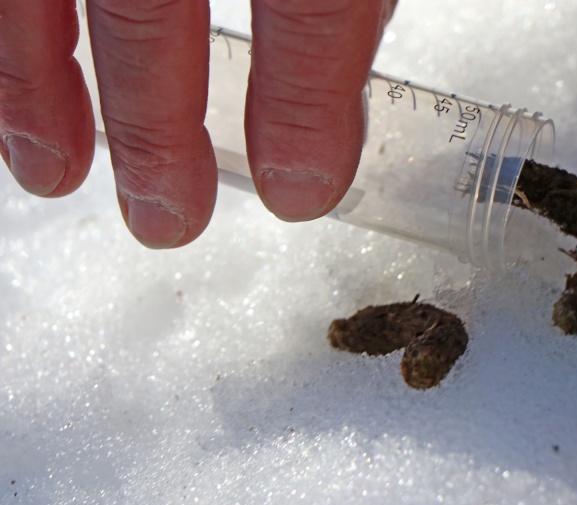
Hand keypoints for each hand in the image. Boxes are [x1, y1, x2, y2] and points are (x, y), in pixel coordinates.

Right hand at [0, 0, 395, 247]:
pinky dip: (12, 36)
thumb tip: (336, 88)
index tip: (302, 188)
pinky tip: (18, 86)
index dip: (303, 101)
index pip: (312, 4)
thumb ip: (348, 3)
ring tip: (54, 173)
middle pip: (153, 7)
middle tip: (172, 216)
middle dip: (157, 126)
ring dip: (38, 85)